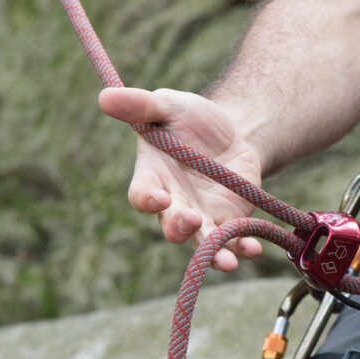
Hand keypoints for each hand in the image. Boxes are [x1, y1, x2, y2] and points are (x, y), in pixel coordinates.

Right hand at [98, 87, 263, 270]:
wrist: (230, 132)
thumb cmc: (189, 119)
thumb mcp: (169, 105)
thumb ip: (142, 106)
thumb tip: (105, 96)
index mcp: (153, 177)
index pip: (142, 195)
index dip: (147, 199)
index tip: (158, 197)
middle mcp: (174, 204)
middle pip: (171, 225)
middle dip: (180, 227)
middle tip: (191, 220)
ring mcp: (203, 217)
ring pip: (202, 243)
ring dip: (213, 254)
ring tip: (225, 261)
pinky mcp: (230, 222)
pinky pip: (235, 242)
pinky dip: (244, 249)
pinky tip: (254, 250)